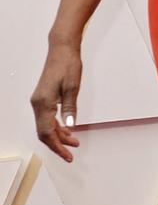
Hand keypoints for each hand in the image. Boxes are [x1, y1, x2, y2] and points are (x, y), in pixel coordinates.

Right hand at [31, 41, 82, 161]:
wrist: (61, 49)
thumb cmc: (67, 64)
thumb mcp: (73, 87)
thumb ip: (70, 107)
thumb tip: (70, 126)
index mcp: (43, 103)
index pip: (47, 133)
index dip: (57, 146)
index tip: (68, 155)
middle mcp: (37, 103)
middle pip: (44, 132)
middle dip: (58, 144)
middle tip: (72, 152)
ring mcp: (38, 101)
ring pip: (45, 126)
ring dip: (58, 135)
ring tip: (73, 141)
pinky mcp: (42, 98)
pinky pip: (46, 118)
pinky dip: (56, 126)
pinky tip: (67, 129)